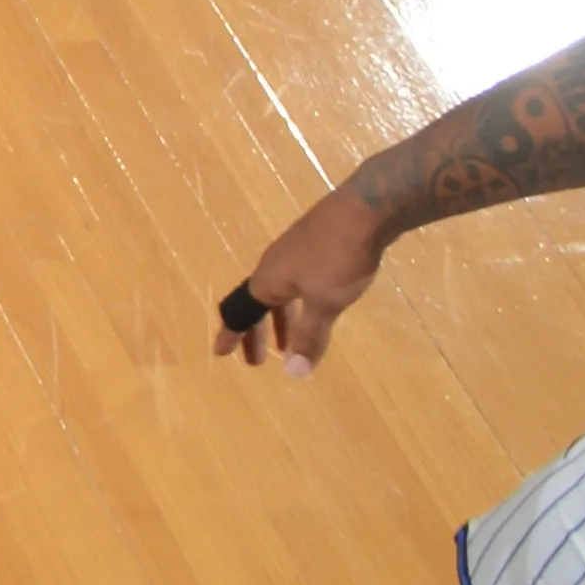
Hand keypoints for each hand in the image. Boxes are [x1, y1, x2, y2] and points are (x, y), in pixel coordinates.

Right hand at [213, 184, 390, 366]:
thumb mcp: (324, 302)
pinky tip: (317, 305)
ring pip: (280, 294)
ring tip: (291, 342)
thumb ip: (309, 336)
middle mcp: (274, 265)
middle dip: (258, 333)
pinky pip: (296, 282)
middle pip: (258, 304)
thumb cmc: (338, 258)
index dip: (231, 335)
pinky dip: (297, 304)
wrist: (365, 210)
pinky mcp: (316, 245)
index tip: (220, 353)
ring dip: (281, 320)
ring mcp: (295, 252)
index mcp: (268, 280)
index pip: (241, 313)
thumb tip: (294, 373)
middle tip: (259, 361)